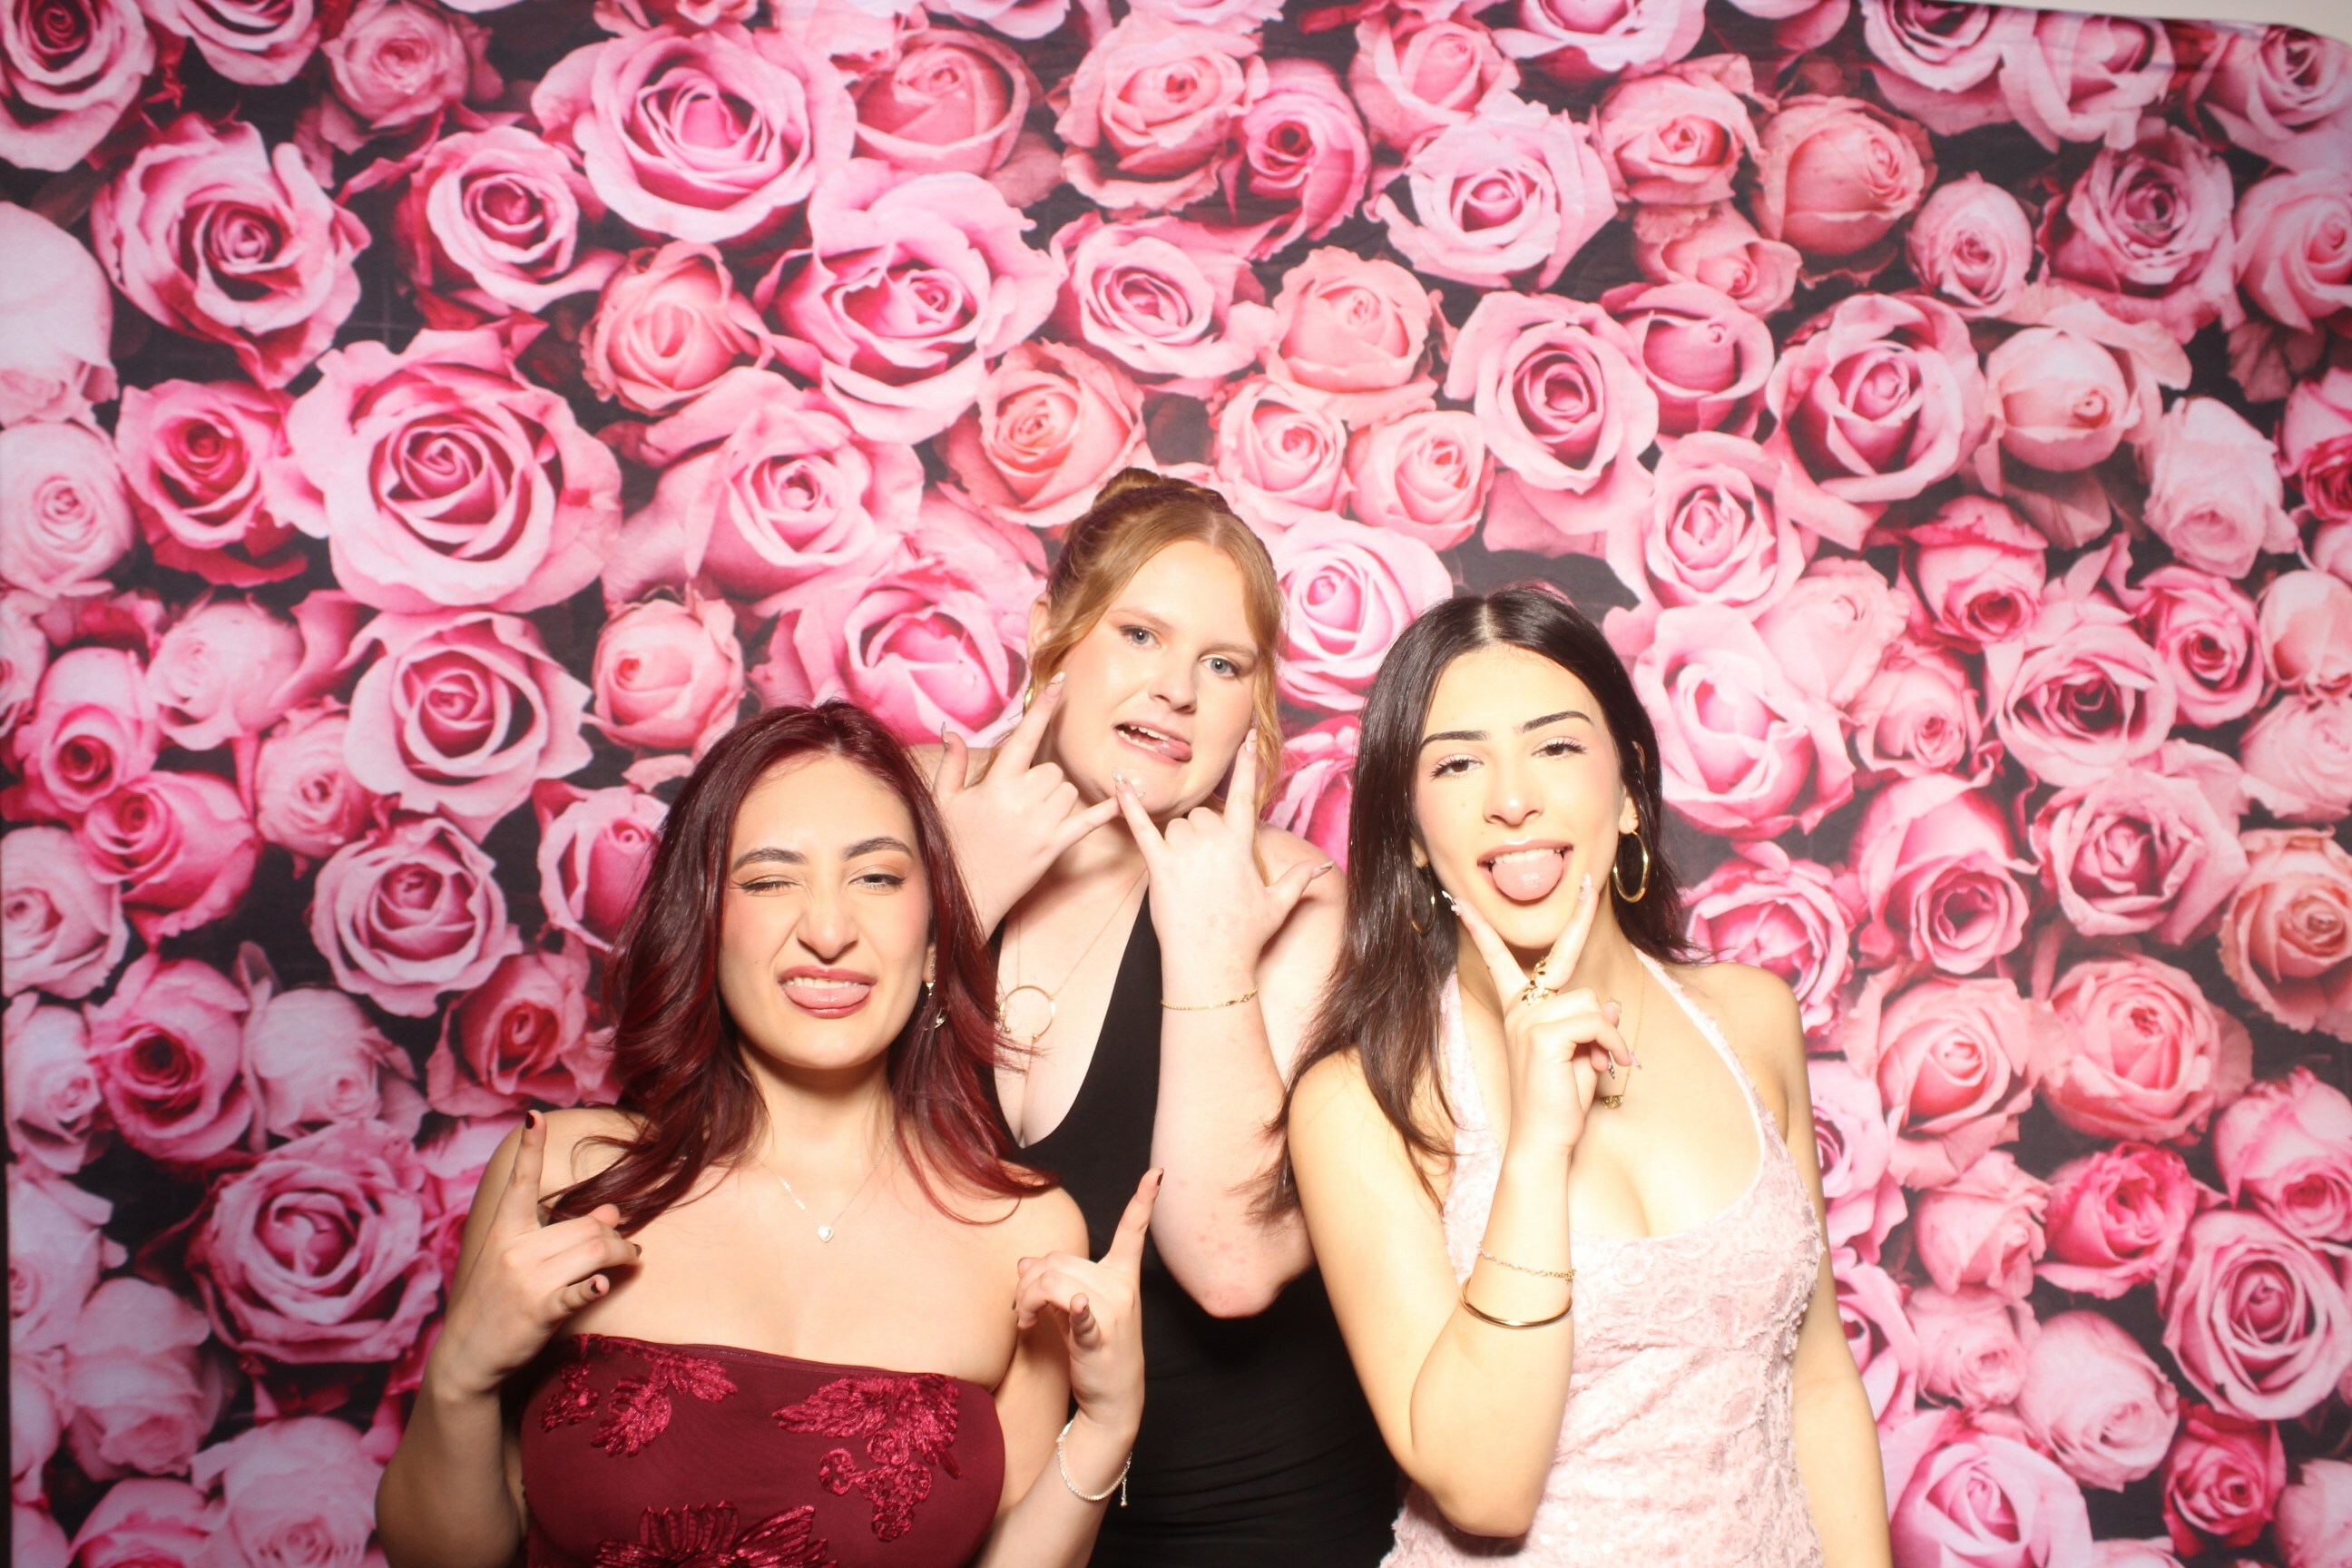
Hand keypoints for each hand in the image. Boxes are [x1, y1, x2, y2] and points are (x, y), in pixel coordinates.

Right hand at [429, 1113, 639, 1399]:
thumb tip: (611, 1212)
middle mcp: (514, 1249)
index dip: (530, 1148)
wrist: (467, 1356)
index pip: (520, 1182)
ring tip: (631, 1260)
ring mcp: (527, 1280)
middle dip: (615, 1235)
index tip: (534, 1116)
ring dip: (622, 1254)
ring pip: (593, 1250)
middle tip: (630, 1247)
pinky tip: (604, 1283)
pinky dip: (597, 1285)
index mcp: (503, 1230)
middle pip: (585, 1226)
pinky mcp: (541, 1310)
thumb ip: (560, 1234)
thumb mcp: (519, 1262)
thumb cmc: (496, 1302)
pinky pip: (579, 1290)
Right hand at [933, 674, 1120, 933]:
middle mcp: (1022, 800)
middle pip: (1051, 770)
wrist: (962, 894)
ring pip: (1067, 791)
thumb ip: (952, 765)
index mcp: (996, 784)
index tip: (1060, 683)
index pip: (1024, 737)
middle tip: (1018, 801)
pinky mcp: (1055, 846)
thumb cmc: (950, 846)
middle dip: (1040, 779)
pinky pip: (1088, 822)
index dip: (1043, 709)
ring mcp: (1041, 824)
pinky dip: (1107, 811)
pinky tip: (1124, 797)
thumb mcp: (944, 802)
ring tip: (1030, 817)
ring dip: (1056, 797)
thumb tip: (951, 732)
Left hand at [1014, 1169, 1159, 1436]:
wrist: (1112, 1397)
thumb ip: (1053, 1279)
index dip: (1143, 1202)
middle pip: (1057, 1261)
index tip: (1156, 1173)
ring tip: (1024, 1320)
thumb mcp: (1076, 1308)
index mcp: (1122, 1276)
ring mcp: (1112, 1311)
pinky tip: (1077, 1306)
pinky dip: (1074, 1308)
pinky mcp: (1098, 1336)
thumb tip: (1025, 1263)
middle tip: (1022, 1309)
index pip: (1133, 1232)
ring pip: (1050, 1280)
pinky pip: (1081, 1312)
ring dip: (1025, 1299)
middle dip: (1029, 1282)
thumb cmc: (1094, 1348)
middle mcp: (1121, 1287)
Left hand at [1113, 738, 1327, 993]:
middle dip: (1201, 836)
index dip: (1248, 764)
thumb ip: (1298, 880)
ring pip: (1175, 827)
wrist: (1212, 962)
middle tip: (1205, 874)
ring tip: (1187, 879)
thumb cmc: (1245, 935)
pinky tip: (1118, 783)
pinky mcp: (1158, 866)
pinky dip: (1128, 805)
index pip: (1244, 795)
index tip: (1248, 736)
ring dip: (1177, 844)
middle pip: (1200, 815)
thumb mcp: (1277, 904)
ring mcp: (1184, 852)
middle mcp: (1213, 841)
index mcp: (1241, 844)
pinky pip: (1141, 828)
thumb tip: (1321, 868)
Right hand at [1451, 878, 1631, 1157]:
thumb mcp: (1579, 1055)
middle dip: (1578, 916)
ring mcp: (1529, 1017)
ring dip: (1609, 1035)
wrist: (1544, 1140)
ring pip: (1592, 1001)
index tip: (1462, 903)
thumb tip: (1612, 1002)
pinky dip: (1612, 1045)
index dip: (1481, 930)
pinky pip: (1596, 1021)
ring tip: (1603, 1063)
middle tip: (1592, 884)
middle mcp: (1520, 1008)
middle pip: (1563, 956)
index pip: (1499, 960)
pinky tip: (1606, 1067)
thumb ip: (1590, 1024)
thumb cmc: (1559, 1102)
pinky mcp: (1543, 1032)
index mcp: (1519, 1010)